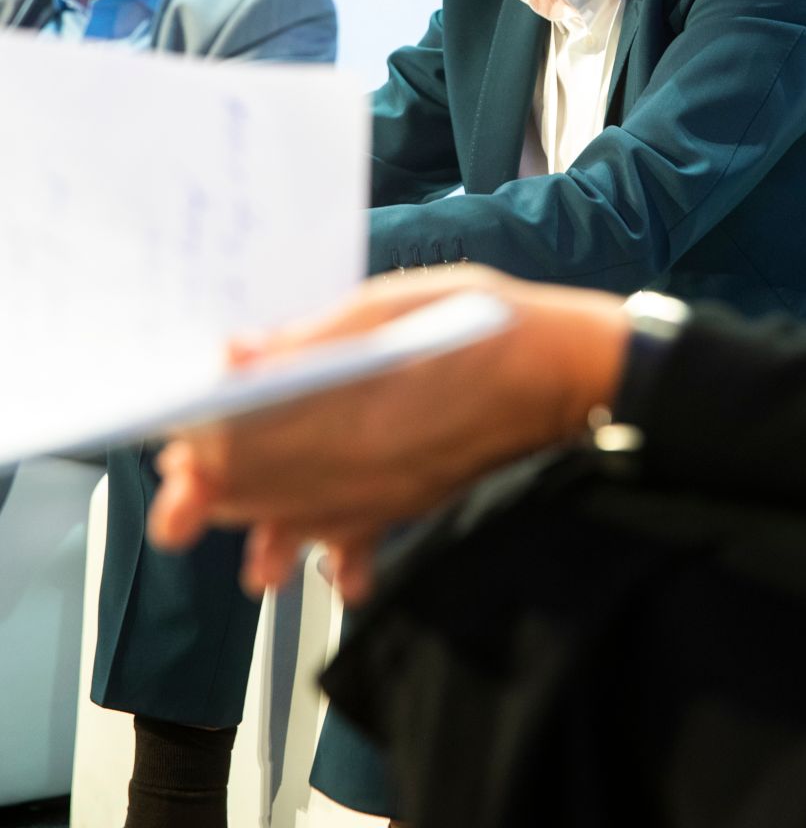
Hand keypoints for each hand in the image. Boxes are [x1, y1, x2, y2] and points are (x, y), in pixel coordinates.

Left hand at [148, 265, 629, 597]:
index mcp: (342, 412)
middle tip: (186, 467)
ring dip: (251, 520)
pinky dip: (328, 557)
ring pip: (287, 531)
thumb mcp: (390, 305)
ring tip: (227, 506)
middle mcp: (353, 470)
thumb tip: (237, 356)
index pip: (236, 446)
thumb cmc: (482, 324)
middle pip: (250, 494)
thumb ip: (310, 338)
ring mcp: (380, 498)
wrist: (566, 371)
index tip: (182, 421)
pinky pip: (352, 553)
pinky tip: (317, 551)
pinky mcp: (406, 508)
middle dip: (208, 484)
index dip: (197, 439)